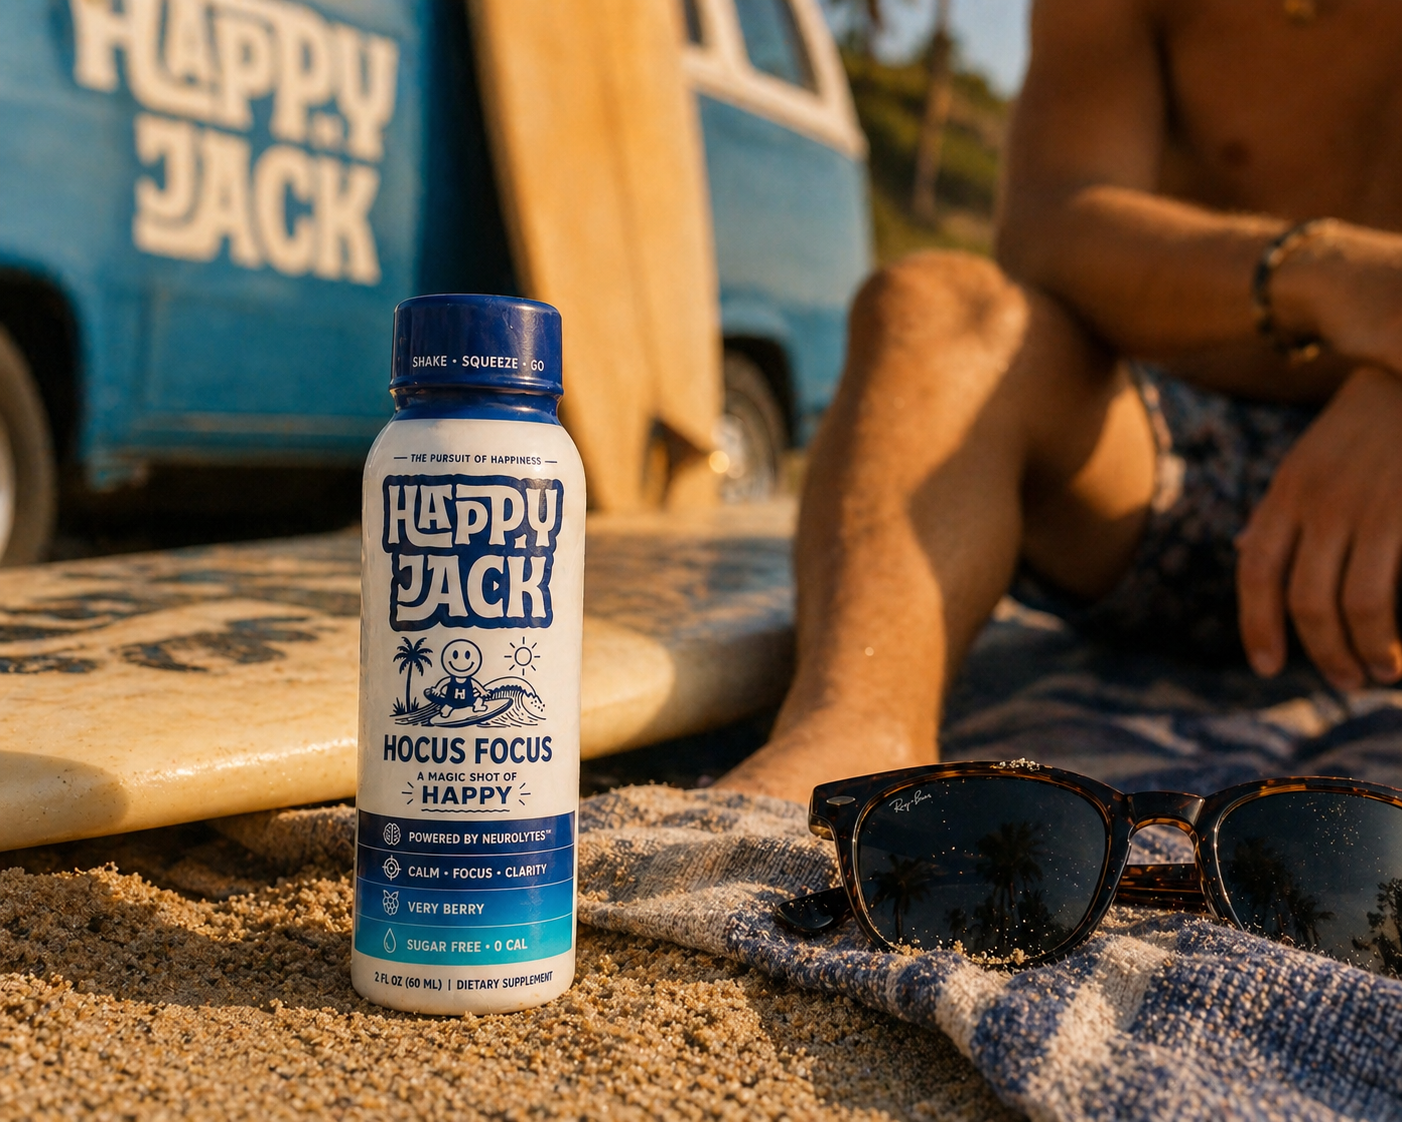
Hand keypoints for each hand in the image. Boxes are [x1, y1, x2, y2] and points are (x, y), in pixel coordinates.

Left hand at [1236, 366, 1401, 687]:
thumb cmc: (1374, 415)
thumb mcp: (1311, 456)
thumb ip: (1280, 508)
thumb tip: (1242, 550)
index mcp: (1288, 490)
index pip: (1255, 572)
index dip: (1256, 625)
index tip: (1267, 666)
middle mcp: (1320, 500)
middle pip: (1303, 599)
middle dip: (1321, 651)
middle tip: (1344, 681)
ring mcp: (1370, 504)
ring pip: (1351, 604)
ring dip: (1364, 650)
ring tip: (1380, 671)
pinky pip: (1388, 587)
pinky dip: (1392, 630)